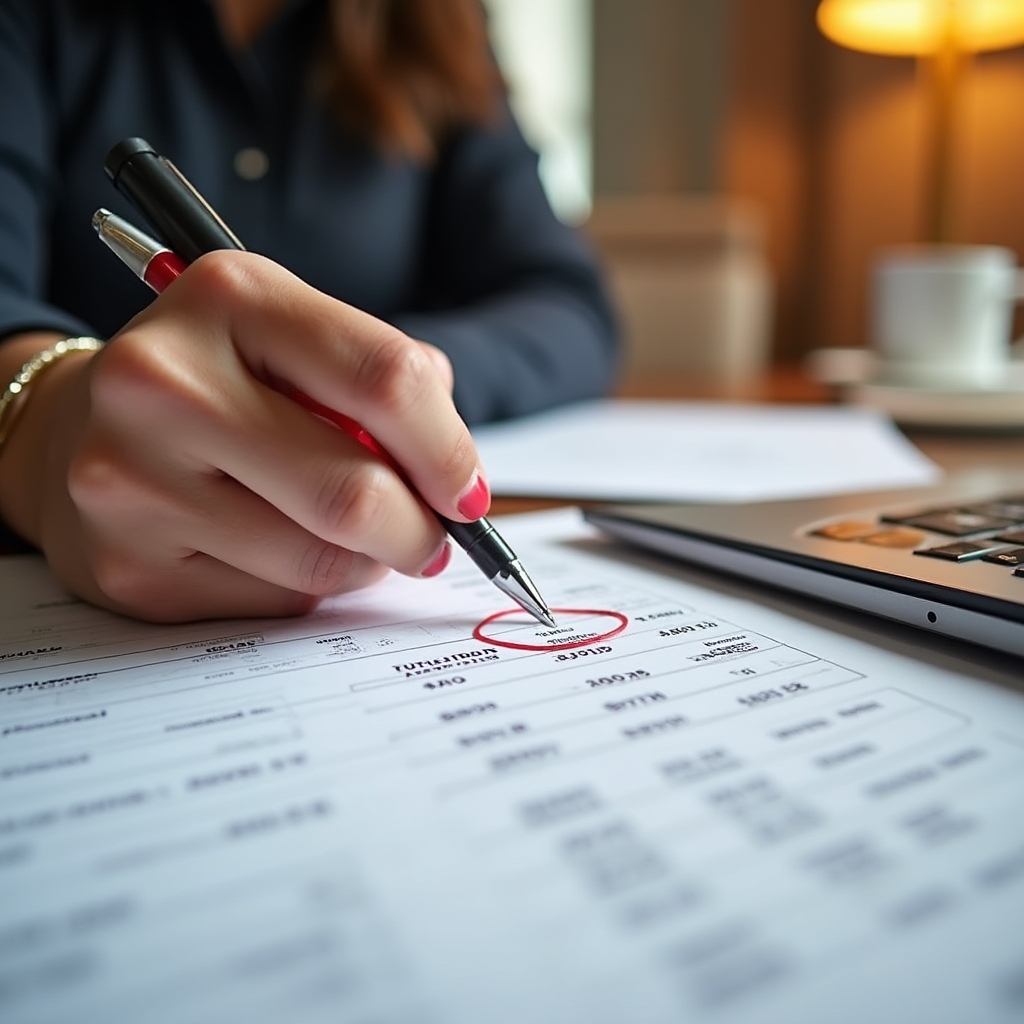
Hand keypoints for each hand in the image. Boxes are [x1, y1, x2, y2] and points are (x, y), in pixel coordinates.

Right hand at [0, 252, 487, 620]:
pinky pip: (271, 603)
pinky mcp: (127, 567)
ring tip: (352, 538)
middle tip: (431, 538)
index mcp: (231, 298)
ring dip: (365, 563)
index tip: (469, 493)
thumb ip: (386, 388)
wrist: (77, 428)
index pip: (384, 379)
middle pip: (353, 491)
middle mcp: (164, 381)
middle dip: (418, 531)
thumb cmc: (220, 382)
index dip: (449, 451)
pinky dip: (305, 588)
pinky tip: (278, 551)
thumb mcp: (298, 342)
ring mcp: (132, 479)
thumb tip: (459, 484)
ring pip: (319, 562)